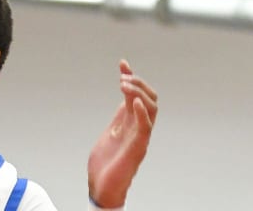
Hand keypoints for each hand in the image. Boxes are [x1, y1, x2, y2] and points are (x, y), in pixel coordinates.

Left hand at [87, 60, 157, 208]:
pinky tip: (131, 100)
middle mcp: (139, 128)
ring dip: (138, 93)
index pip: (135, 95)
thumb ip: (118, 119)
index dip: (131, 78)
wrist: (102, 189)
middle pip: (149, 99)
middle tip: (122, 77)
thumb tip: (123, 102)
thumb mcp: (110, 134)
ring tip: (124, 85)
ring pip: (150, 109)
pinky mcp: (137, 148)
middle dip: (138, 83)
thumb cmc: (105, 166)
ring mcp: (139, 137)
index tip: (122, 63)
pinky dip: (141, 112)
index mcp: (130, 123)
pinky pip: (145, 127)